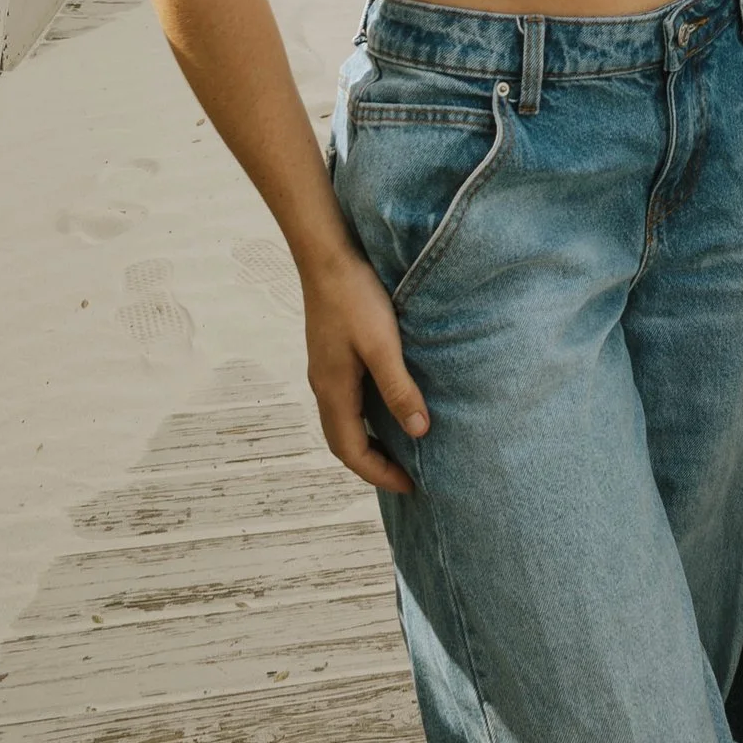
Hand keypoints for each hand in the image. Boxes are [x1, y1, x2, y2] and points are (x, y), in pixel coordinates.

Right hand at [300, 241, 429, 491]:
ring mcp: (325, 370)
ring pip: (343, 421)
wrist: (327, 256)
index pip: (351, 451)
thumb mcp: (383, 346)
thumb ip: (399, 389)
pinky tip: (386, 406)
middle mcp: (323, 386)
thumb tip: (419, 433)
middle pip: (342, 442)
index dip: (379, 474)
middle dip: (372, 464)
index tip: (410, 486)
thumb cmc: (356, 298)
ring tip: (399, 448)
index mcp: (333, 391)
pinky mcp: (331, 355)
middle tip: (405, 475)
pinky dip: (365, 417)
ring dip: (367, 441)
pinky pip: (346, 401)